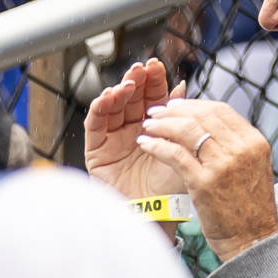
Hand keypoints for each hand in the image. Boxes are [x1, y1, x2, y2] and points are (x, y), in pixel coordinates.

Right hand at [82, 59, 173, 199]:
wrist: (158, 214)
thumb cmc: (172, 185)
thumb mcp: (181, 146)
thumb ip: (179, 117)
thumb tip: (183, 85)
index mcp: (155, 126)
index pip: (153, 97)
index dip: (153, 80)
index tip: (156, 64)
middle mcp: (133, 130)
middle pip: (131, 98)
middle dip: (135, 81)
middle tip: (140, 69)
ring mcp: (114, 140)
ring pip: (112, 108)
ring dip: (117, 92)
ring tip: (126, 84)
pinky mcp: (97, 152)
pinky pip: (95, 126)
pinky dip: (99, 109)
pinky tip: (107, 97)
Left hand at [131, 95, 277, 262]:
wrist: (253, 242)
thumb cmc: (249, 209)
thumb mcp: (252, 168)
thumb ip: (235, 146)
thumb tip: (206, 126)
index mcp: (254, 142)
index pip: (220, 109)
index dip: (194, 104)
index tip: (176, 104)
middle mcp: (241, 149)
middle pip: (202, 115)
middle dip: (174, 110)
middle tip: (156, 111)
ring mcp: (223, 165)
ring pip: (187, 131)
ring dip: (163, 124)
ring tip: (148, 125)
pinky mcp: (204, 184)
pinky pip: (175, 155)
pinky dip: (157, 146)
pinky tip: (146, 144)